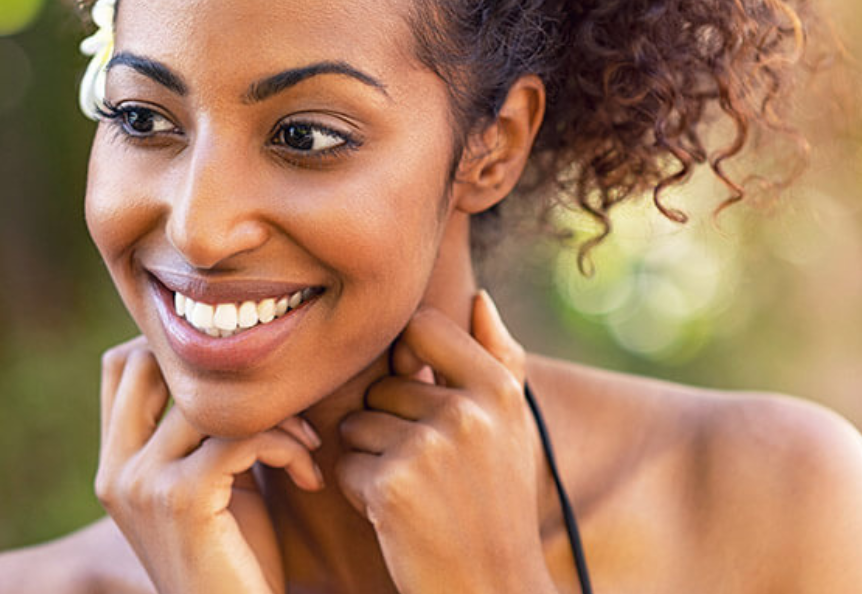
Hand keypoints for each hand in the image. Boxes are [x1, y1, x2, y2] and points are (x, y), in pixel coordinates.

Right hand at [94, 336, 322, 593]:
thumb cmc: (238, 559)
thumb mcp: (210, 483)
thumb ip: (203, 432)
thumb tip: (234, 365)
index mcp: (115, 465)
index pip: (123, 366)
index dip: (186, 356)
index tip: (251, 383)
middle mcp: (117, 471)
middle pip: (156, 365)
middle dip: (229, 374)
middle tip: (286, 408)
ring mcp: (142, 484)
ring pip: (212, 400)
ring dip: (278, 413)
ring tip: (307, 446)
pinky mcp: (182, 499)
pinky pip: (244, 435)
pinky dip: (289, 446)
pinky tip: (309, 476)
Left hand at [336, 291, 556, 593]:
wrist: (493, 588)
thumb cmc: (498, 504)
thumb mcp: (514, 428)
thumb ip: (499, 358)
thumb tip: (478, 297)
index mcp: (497, 389)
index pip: (422, 327)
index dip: (407, 354)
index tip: (416, 387)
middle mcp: (467, 411)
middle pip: (383, 385)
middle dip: (388, 423)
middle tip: (428, 470)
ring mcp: (429, 449)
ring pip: (357, 424)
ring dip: (372, 458)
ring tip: (415, 492)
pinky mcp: (392, 487)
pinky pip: (347, 466)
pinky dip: (362, 494)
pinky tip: (399, 518)